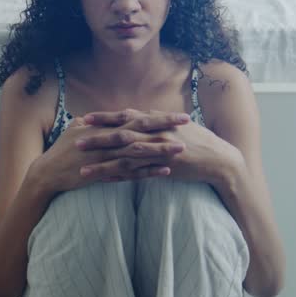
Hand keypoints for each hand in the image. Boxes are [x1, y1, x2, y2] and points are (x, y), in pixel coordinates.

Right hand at [28, 115, 185, 194]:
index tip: (178, 115)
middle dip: (164, 126)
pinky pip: (128, 173)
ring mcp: (104, 156)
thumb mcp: (76, 130)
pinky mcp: (102, 173)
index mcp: (102, 127)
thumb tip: (106, 118)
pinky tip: (164, 172)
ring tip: (181, 149)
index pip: (134, 118)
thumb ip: (94, 124)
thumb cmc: (61, 151)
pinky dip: (147, 172)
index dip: (157, 116)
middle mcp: (104, 139)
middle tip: (187, 123)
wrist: (46, 173)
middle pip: (139, 130)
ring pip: (137, 151)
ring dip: (160, 150)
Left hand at [78, 109, 244, 184]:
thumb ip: (157, 121)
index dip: (104, 118)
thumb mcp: (177, 125)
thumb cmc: (199, 141)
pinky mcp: (163, 168)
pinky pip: (137, 173)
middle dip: (96, 137)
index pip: (125, 117)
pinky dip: (120, 177)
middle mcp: (156, 133)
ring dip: (102, 161)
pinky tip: (104, 180)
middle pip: (120, 134)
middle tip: (75, 138)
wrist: (220, 160)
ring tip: (81, 165)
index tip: (84, 119)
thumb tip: (142, 115)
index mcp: (157, 121)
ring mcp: (159, 151)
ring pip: (124, 156)